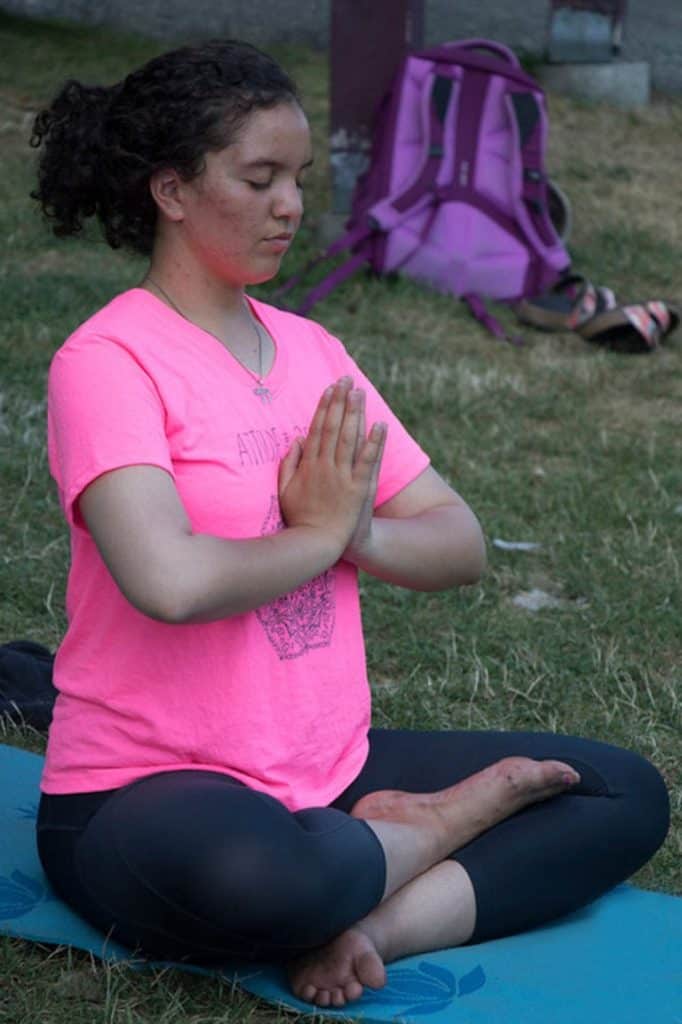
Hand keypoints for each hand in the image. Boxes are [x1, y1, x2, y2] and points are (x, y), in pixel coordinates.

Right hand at [278, 377, 385, 556]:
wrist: (317, 544)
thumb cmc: (300, 519)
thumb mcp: (285, 491)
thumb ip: (289, 464)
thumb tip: (297, 440)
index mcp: (309, 465)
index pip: (317, 428)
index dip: (324, 406)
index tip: (330, 388)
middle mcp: (326, 466)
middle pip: (334, 427)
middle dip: (340, 401)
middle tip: (346, 379)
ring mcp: (343, 477)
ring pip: (349, 438)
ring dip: (355, 413)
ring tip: (359, 392)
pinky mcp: (359, 488)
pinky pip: (368, 461)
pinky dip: (374, 442)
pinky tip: (380, 424)